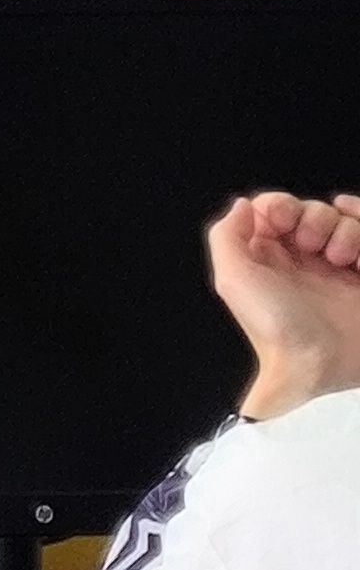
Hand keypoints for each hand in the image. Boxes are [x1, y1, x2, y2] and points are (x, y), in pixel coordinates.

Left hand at [208, 192, 359, 417]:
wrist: (326, 364)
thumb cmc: (278, 326)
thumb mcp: (234, 281)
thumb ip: (226, 236)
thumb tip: (243, 206)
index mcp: (268, 257)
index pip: (274, 209)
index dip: (280, 205)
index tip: (284, 220)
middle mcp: (303, 259)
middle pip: (312, 210)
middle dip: (314, 218)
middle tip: (312, 246)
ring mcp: (339, 268)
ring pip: (344, 222)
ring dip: (344, 231)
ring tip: (341, 261)